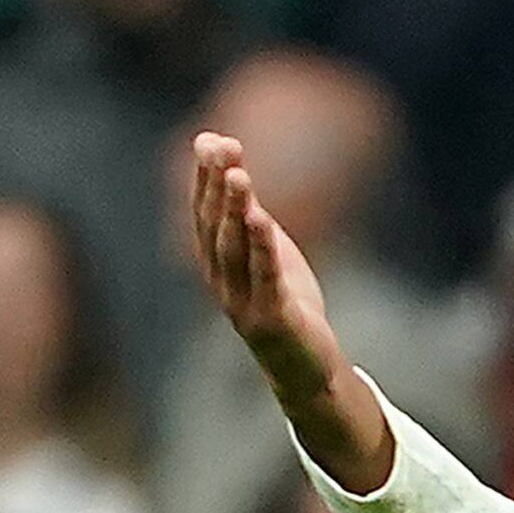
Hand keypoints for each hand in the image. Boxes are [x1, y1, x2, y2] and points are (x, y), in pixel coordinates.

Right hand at [190, 131, 390, 489]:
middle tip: (222, 147)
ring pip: (233, 252)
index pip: (204, 215)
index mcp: (219, 267)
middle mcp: (223, 284)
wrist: (309, 372)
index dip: (205, 179)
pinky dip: (262, 249)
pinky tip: (262, 220)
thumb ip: (249, 213)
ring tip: (238, 175)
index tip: (210, 140)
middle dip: (216, 187)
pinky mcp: (272, 321)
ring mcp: (244, 305)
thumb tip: (228, 161)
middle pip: (214, 228)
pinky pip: (265, 280)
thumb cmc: (287, 307)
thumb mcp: (267, 254)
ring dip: (233, 211)